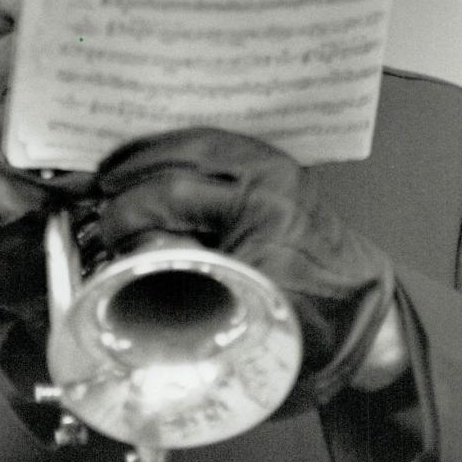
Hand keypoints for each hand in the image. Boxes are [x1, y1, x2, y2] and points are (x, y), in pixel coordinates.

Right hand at [93, 127, 402, 411]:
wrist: (358, 307)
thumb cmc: (305, 322)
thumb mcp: (241, 313)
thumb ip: (186, 278)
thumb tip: (130, 251)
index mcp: (264, 214)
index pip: (175, 194)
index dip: (131, 213)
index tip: (108, 236)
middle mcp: (270, 178)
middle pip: (181, 159)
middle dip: (133, 180)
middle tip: (103, 204)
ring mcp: (273, 165)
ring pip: (196, 140)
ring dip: (147, 154)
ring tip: (111, 173)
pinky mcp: (271, 162)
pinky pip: (212, 140)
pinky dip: (174, 146)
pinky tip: (147, 160)